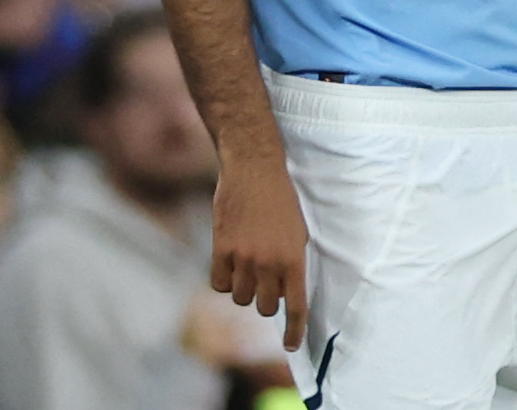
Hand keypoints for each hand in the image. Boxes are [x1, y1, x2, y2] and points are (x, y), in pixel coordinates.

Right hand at [210, 151, 309, 352]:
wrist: (255, 170)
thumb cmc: (282, 200)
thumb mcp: (298, 231)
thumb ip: (291, 263)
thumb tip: (285, 292)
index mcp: (294, 258)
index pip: (296, 305)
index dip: (294, 329)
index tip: (291, 346)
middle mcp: (269, 263)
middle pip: (265, 307)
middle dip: (267, 301)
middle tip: (267, 284)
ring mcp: (244, 257)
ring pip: (240, 298)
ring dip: (245, 289)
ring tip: (249, 267)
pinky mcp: (222, 249)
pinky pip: (218, 284)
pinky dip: (223, 280)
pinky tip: (230, 265)